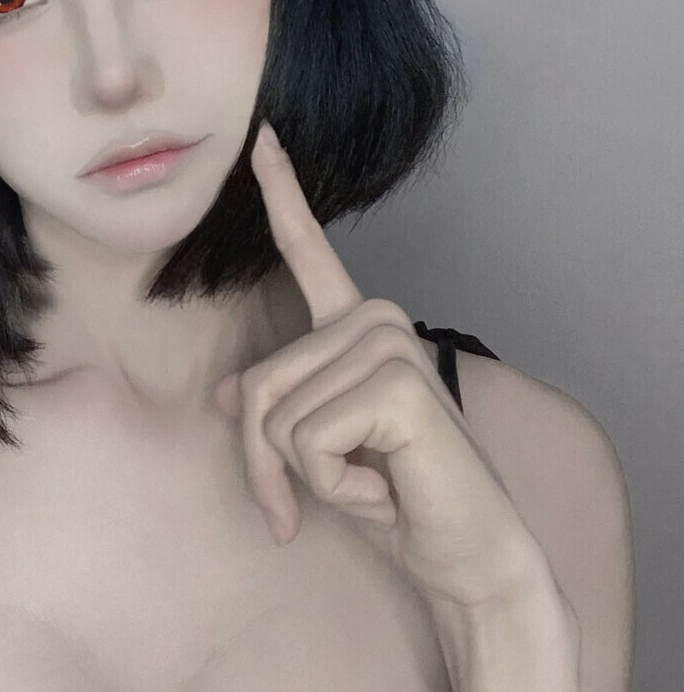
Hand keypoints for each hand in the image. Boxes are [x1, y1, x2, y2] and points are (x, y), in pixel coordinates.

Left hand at [214, 120, 555, 613]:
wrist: (465, 557)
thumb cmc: (396, 503)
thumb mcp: (317, 456)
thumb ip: (278, 413)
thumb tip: (227, 393)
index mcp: (355, 328)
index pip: (308, 252)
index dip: (281, 193)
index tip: (262, 134)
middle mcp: (375, 319)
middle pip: (256, 385)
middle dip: (267, 464)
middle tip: (323, 499)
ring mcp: (389, 342)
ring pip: (273, 416)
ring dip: (306, 478)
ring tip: (370, 486)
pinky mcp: (396, 380)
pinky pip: (305, 439)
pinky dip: (332, 484)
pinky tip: (385, 488)